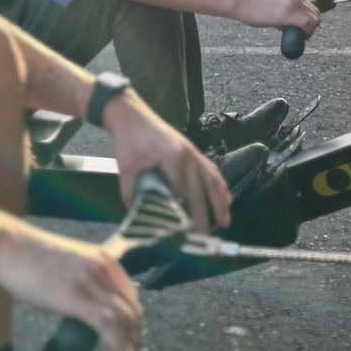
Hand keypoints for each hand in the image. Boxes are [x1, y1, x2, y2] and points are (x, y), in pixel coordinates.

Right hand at [0, 226, 141, 350]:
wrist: (6, 245)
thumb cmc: (27, 254)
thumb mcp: (67, 263)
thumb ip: (81, 279)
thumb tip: (83, 303)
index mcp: (102, 259)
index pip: (130, 294)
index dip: (134, 319)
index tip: (131, 336)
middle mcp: (103, 268)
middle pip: (131, 307)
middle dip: (135, 334)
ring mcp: (90, 282)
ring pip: (124, 318)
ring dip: (130, 343)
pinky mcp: (76, 297)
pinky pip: (108, 324)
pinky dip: (119, 345)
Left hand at [104, 93, 231, 233]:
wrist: (130, 114)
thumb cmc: (128, 139)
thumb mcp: (126, 168)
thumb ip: (131, 193)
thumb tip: (136, 215)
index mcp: (173, 158)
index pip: (184, 192)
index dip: (186, 213)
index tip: (186, 232)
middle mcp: (188, 155)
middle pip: (200, 190)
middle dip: (205, 214)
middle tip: (204, 236)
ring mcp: (192, 151)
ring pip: (212, 179)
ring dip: (220, 201)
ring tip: (225, 220)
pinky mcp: (191, 150)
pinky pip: (211, 169)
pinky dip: (219, 184)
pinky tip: (225, 197)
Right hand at [237, 0, 320, 36]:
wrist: (245, 5)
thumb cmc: (257, 9)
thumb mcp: (278, 9)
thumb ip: (288, 16)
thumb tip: (297, 28)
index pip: (313, 10)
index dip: (311, 22)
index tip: (303, 30)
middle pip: (316, 16)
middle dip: (311, 27)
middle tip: (301, 34)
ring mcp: (294, 6)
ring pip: (314, 21)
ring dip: (309, 31)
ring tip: (298, 36)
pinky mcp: (288, 15)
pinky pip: (306, 25)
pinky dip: (306, 33)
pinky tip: (297, 36)